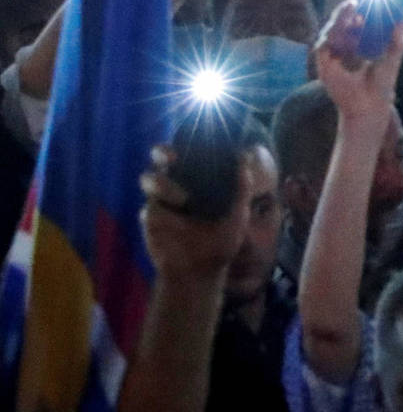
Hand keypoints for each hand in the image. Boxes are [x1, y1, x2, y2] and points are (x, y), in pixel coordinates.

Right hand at [140, 147, 265, 277]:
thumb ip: (242, 188)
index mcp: (199, 179)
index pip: (189, 153)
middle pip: (160, 158)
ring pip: (149, 179)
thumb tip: (245, 158)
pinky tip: (171, 223)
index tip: (194, 140)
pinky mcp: (150, 219)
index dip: (188, 142)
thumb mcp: (237, 215)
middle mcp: (177, 184)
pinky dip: (158, 212)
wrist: (202, 270)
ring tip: (183, 200)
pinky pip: (148, 209)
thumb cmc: (222, 239)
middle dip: (162, 152)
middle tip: (172, 156)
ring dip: (162, 183)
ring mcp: (161, 200)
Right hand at [314, 0, 402, 127]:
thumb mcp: (393, 54)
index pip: (356, 16)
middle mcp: (345, 44)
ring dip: (342, 16)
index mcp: (359, 40)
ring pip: (332, 27)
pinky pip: (323, 42)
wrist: (372, 104)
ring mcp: (333, 53)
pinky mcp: (323, 63)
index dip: (357, 1)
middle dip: (348, 4)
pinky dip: (333, 33)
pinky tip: (344, 27)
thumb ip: (397, 36)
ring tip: (354, 7)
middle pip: (342, 19)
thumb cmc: (382, 82)